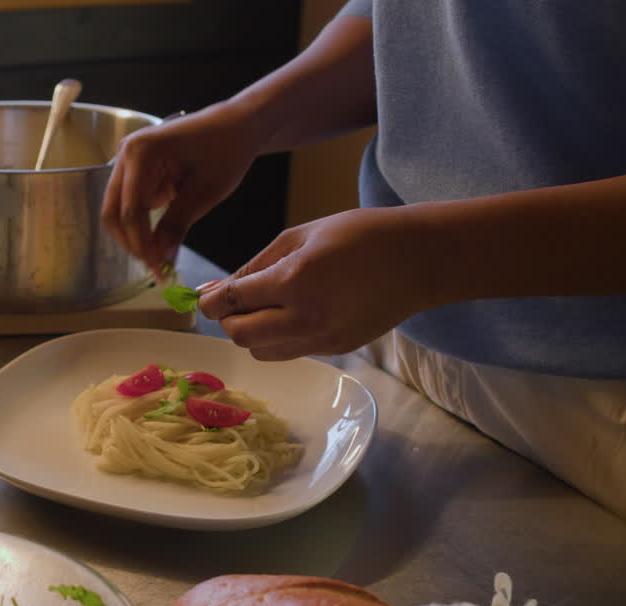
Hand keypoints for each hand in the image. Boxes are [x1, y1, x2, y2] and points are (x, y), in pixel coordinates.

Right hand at [101, 103, 268, 277]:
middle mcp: (125, 152)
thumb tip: (160, 260)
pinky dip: (143, 220)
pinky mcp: (135, 168)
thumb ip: (177, 225)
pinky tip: (164, 228)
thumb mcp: (205, 192)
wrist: (237, 124)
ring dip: (136, 232)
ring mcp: (127, 159)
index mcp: (141, 152)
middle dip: (132, 242)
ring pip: (118, 209)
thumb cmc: (227, 149)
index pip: (130, 211)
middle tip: (155, 266)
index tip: (157, 270)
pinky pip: (130, 201)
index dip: (141, 244)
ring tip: (161, 252)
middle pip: (113, 211)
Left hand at [198, 207, 437, 359]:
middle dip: (229, 320)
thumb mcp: (299, 236)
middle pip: (239, 336)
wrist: (418, 259)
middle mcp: (305, 318)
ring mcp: (322, 339)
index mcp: (294, 281)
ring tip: (268, 306)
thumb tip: (214, 290)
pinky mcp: (335, 350)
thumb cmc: (359, 234)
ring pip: (261, 352)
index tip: (207, 296)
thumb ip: (253, 266)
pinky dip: (278, 337)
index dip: (210, 301)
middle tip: (237, 300)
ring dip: (252, 333)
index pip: (232, 303)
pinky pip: (289, 352)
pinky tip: (294, 312)